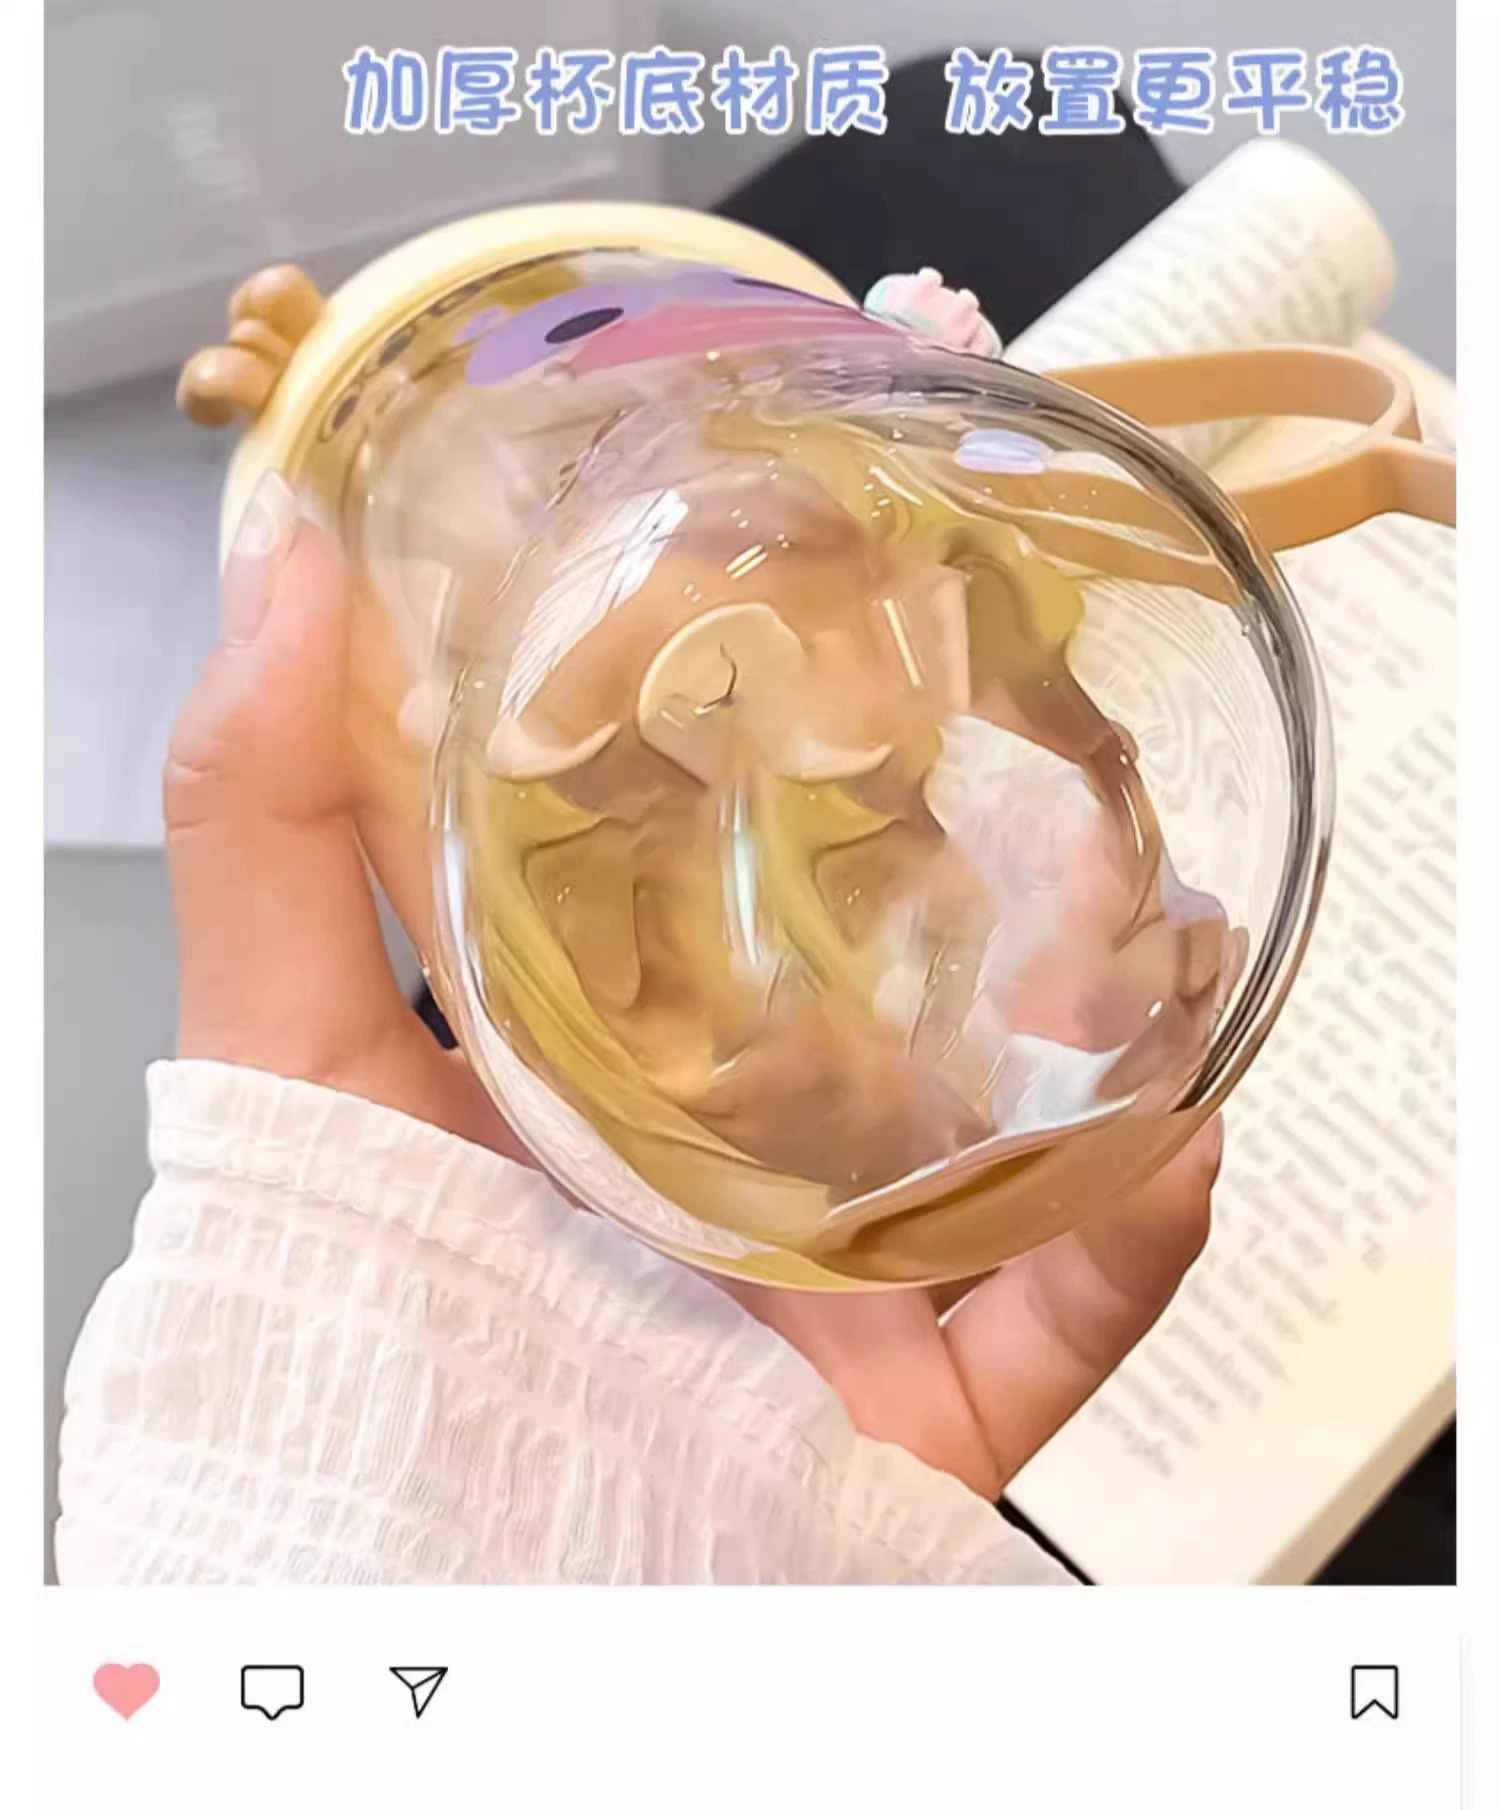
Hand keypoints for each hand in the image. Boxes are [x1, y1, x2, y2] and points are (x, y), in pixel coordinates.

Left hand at [168, 472, 1218, 1504]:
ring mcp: (847, 1273)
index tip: (838, 618)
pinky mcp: (920, 1401)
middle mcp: (745, 1147)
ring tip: (1155, 915)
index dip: (779, 755)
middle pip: (893, 990)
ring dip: (1100, 1034)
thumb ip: (266, 821)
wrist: (431, 1585)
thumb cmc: (345, 1305)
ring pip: (1012, 1134)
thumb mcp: (279, 1043)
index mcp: (617, 1054)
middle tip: (1044, 745)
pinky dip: (1130, 1237)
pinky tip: (1184, 1134)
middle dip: (979, 881)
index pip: (720, 878)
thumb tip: (285, 561)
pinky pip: (1062, 1318)